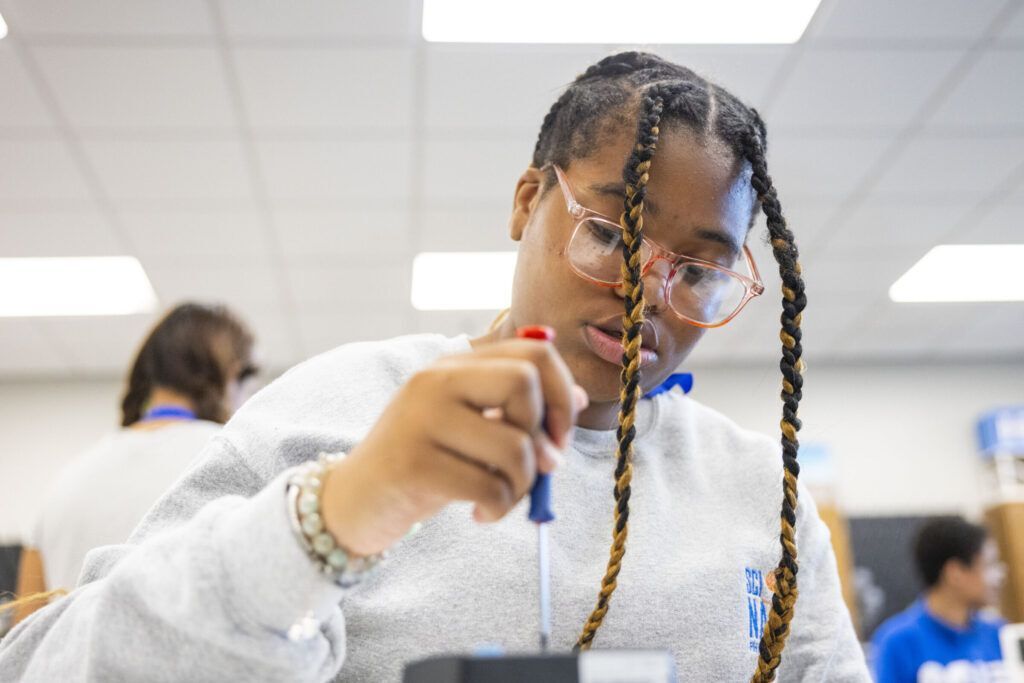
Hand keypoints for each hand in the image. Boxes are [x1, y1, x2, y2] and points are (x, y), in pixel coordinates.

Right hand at [319, 338, 587, 555]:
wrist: (354, 500)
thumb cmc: (424, 462)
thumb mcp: (470, 426)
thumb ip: (517, 409)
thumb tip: (577, 398)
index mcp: (455, 364)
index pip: (535, 351)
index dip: (562, 393)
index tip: (558, 435)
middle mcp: (436, 380)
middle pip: (525, 382)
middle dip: (546, 433)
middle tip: (539, 468)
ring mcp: (421, 418)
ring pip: (515, 445)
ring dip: (523, 484)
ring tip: (502, 498)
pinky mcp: (414, 463)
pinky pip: (489, 486)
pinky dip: (499, 509)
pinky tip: (482, 513)